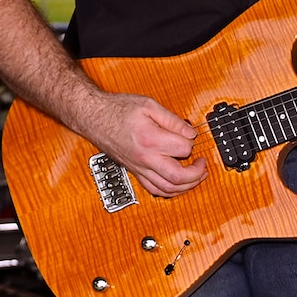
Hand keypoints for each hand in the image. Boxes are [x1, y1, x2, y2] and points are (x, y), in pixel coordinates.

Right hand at [81, 92, 204, 197]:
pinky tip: (178, 184)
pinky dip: (170, 191)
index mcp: (150, 139)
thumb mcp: (148, 105)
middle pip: (179, 177)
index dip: (192, 140)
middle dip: (197, 173)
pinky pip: (154, 190)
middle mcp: (145, 158)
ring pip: (167, 189)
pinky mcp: (135, 172)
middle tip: (203, 163)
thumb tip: (190, 132)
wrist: (94, 118)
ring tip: (196, 176)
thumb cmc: (117, 110)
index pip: (184, 148)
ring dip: (187, 186)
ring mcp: (139, 168)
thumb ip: (172, 119)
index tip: (191, 134)